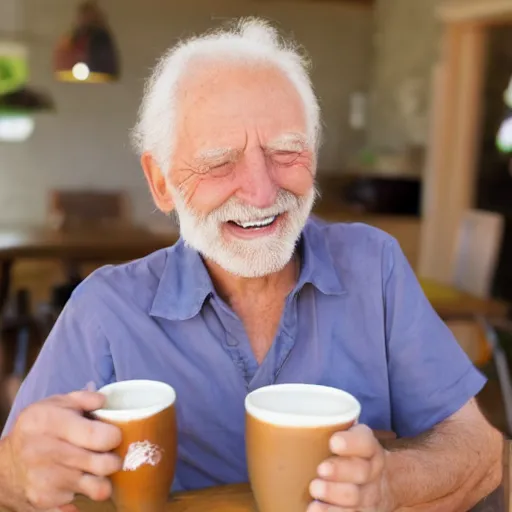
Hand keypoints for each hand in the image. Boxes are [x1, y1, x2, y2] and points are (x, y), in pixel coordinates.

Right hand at [6, 391, 121, 509]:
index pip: (96, 436)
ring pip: (98, 488)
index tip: (114, 435)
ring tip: (96, 468)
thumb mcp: (55, 404)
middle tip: (110, 454)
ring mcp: (45, 481)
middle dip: (114, 459)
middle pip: (102, 465)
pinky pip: (82, 502)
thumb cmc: (39, 429)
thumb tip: (105, 402)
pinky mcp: (47, 503)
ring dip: (102, 478)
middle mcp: (45, 452)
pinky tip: (79, 481)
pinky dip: (85, 493)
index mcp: (48, 423)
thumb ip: (84, 398)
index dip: (114, 436)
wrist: (8, 465)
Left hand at [307, 424, 392, 511]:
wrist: (375, 485)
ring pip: (355, 496)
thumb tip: (288, 422)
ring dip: (334, 494)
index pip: (365, 442)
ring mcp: (368, 495)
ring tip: (314, 490)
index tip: (334, 442)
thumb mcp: (343, 436)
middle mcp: (371, 471)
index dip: (351, 443)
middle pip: (361, 471)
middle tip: (321, 469)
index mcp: (368, 447)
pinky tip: (315, 509)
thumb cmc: (346, 454)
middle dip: (340, 470)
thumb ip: (325, 428)